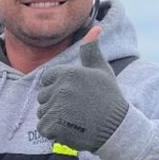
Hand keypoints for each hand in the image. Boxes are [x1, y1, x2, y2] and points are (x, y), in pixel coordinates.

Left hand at [36, 26, 129, 152]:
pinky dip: (53, 132)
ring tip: (75, 119)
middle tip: (77, 108)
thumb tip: (95, 27)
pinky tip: (70, 129)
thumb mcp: (102, 70)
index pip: (47, 79)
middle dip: (55, 103)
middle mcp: (61, 88)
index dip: (59, 87)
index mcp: (68, 73)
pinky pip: (42, 128)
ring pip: (42, 112)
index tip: (75, 94)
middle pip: (43, 96)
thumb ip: (91, 50)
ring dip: (54, 118)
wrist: (116, 129)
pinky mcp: (53, 126)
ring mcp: (56, 108)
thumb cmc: (109, 98)